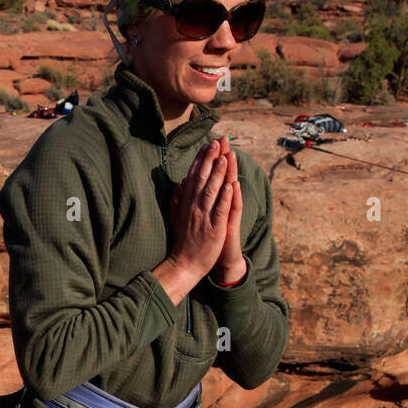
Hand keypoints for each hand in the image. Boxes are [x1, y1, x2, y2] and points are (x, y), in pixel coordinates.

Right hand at [170, 134, 244, 282]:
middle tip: (217, 142)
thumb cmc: (182, 242)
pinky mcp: (214, 229)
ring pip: (211, 192)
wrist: (184, 265)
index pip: (194, 176)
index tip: (207, 145)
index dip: (201, 159)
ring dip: (218, 174)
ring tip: (225, 158)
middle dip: (210, 160)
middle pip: (202, 179)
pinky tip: (231, 186)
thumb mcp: (176, 218)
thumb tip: (178, 184)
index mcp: (186, 203)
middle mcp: (194, 207)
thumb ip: (177, 200)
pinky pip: (219, 211)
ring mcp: (204, 217)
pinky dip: (225, 198)